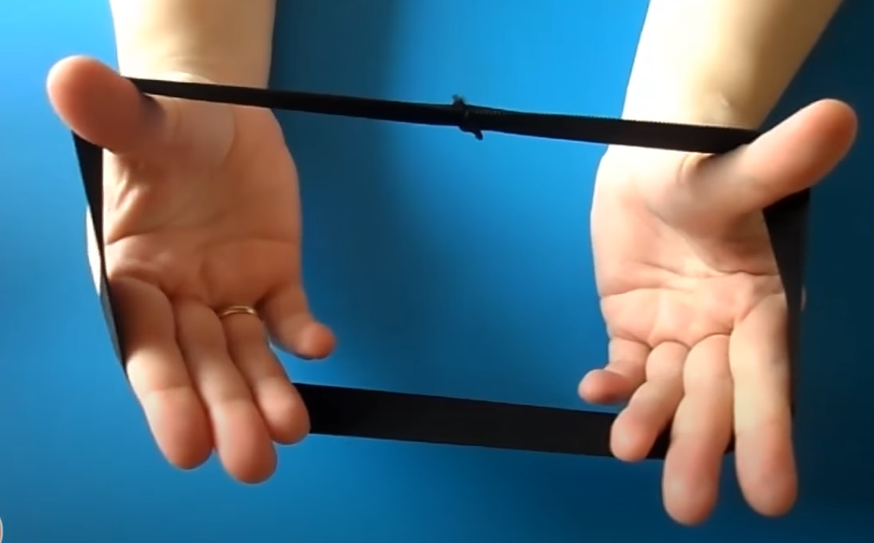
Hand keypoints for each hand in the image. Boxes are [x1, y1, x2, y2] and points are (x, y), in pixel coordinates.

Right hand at [47, 56, 335, 482]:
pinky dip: (301, 333)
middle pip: (201, 364)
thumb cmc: (172, 126)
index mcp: (133, 275)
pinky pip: (287, 314)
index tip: (185, 446)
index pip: (145, 344)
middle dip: (225, 411)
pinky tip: (318, 347)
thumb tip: (69, 78)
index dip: (164, 394)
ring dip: (266, 393)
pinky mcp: (274, 277)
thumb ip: (115, 117)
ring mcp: (227, 291)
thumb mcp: (146, 123)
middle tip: (252, 463)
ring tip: (289, 432)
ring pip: (246, 354)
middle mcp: (178, 297)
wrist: (221, 117)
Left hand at [580, 100, 855, 523]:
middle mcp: (721, 333)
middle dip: (700, 448)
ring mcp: (675, 334)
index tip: (771, 495)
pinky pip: (625, 366)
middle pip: (712, 399)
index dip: (769, 432)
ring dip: (649, 422)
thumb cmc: (698, 163)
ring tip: (628, 448)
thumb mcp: (730, 170)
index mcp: (759, 307)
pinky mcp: (633, 328)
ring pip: (666, 391)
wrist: (650, 159)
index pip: (766, 379)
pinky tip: (594, 390)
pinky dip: (613, 383)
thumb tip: (836, 120)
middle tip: (686, 506)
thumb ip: (775, 162)